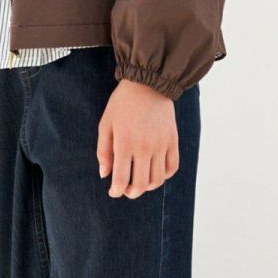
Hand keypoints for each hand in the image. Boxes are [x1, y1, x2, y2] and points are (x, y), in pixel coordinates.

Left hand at [98, 80, 178, 196]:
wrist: (149, 84)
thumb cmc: (122, 103)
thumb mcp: (106, 124)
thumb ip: (103, 151)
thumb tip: (104, 174)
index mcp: (125, 143)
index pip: (121, 179)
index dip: (116, 191)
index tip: (113, 191)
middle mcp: (145, 147)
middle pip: (141, 185)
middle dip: (131, 192)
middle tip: (126, 190)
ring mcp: (161, 145)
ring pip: (157, 180)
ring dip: (147, 186)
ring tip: (140, 181)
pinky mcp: (173, 141)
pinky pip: (172, 168)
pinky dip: (164, 176)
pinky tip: (155, 172)